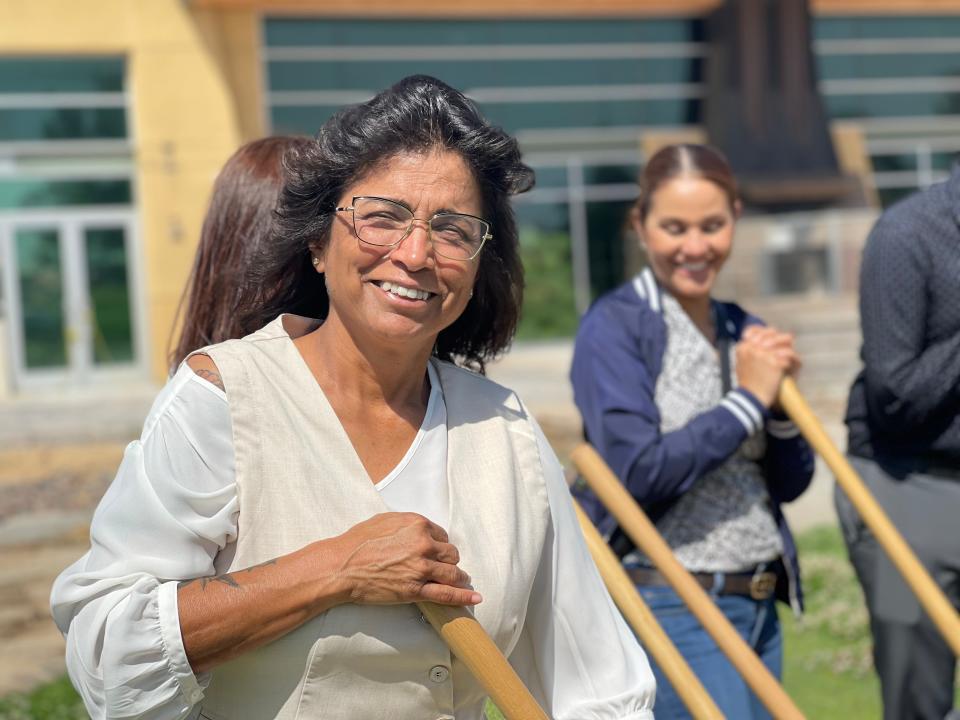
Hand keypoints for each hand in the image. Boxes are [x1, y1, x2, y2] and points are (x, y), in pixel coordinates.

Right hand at [331, 512, 480, 606]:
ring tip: (463, 581)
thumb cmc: (358, 542)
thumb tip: (417, 528)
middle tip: (443, 567)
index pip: (442, 536)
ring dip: (460, 577)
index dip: (440, 545)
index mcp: (417, 525)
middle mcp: (423, 544)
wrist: (342, 567)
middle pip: (451, 554)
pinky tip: (475, 597)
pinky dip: (463, 596)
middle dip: (448, 561)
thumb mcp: (385, 520)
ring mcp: (421, 568)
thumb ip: (406, 523)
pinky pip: (446, 594)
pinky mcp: (415, 590)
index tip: (437, 552)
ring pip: (453, 573)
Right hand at [735, 325, 801, 407]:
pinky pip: (790, 355)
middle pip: (772, 332)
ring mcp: (763, 354)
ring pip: (784, 340)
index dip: (765, 331)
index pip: (755, 330)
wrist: (751, 399)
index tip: (772, 335)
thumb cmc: (748, 384)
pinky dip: (793, 361)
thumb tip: (761, 342)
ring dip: (789, 347)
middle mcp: (752, 347)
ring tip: (790, 355)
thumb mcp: (741, 364)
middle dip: (780, 338)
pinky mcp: (775, 362)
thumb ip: (749, 352)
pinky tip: (791, 366)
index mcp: (743, 347)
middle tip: (786, 345)